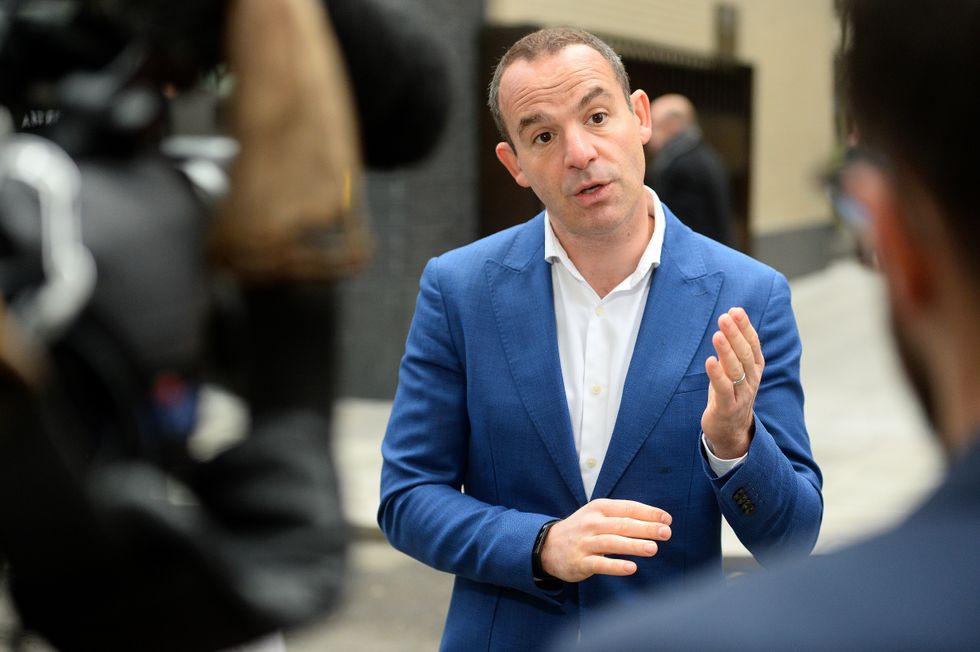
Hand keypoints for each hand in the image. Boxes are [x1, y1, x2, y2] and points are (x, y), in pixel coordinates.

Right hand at [540, 499, 671, 582]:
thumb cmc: (582, 529)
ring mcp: (585, 542)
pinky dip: (616, 566)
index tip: (667, 519)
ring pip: (612, 542)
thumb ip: (622, 516)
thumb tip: (655, 521)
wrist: (547, 545)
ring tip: (653, 549)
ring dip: (633, 545)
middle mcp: (592, 523)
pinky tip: (632, 568)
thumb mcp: (598, 515)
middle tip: (665, 532)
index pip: (627, 507)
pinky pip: (600, 564)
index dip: (648, 512)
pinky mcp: (580, 561)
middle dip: (646, 528)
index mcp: (599, 508)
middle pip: (622, 524)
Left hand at [701, 307, 764, 458]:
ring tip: (717, 334)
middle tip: (725, 317)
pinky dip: (717, 375)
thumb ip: (733, 346)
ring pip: (736, 370)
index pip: (753, 344)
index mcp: (755, 368)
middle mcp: (751, 380)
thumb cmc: (730, 393)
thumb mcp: (733, 368)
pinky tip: (709, 361)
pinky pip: (724, 389)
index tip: (735, 310)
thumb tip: (729, 316)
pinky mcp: (728, 407)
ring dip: (727, 351)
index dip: (745, 327)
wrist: (730, 430)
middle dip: (736, 335)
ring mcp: (741, 394)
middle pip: (746, 354)